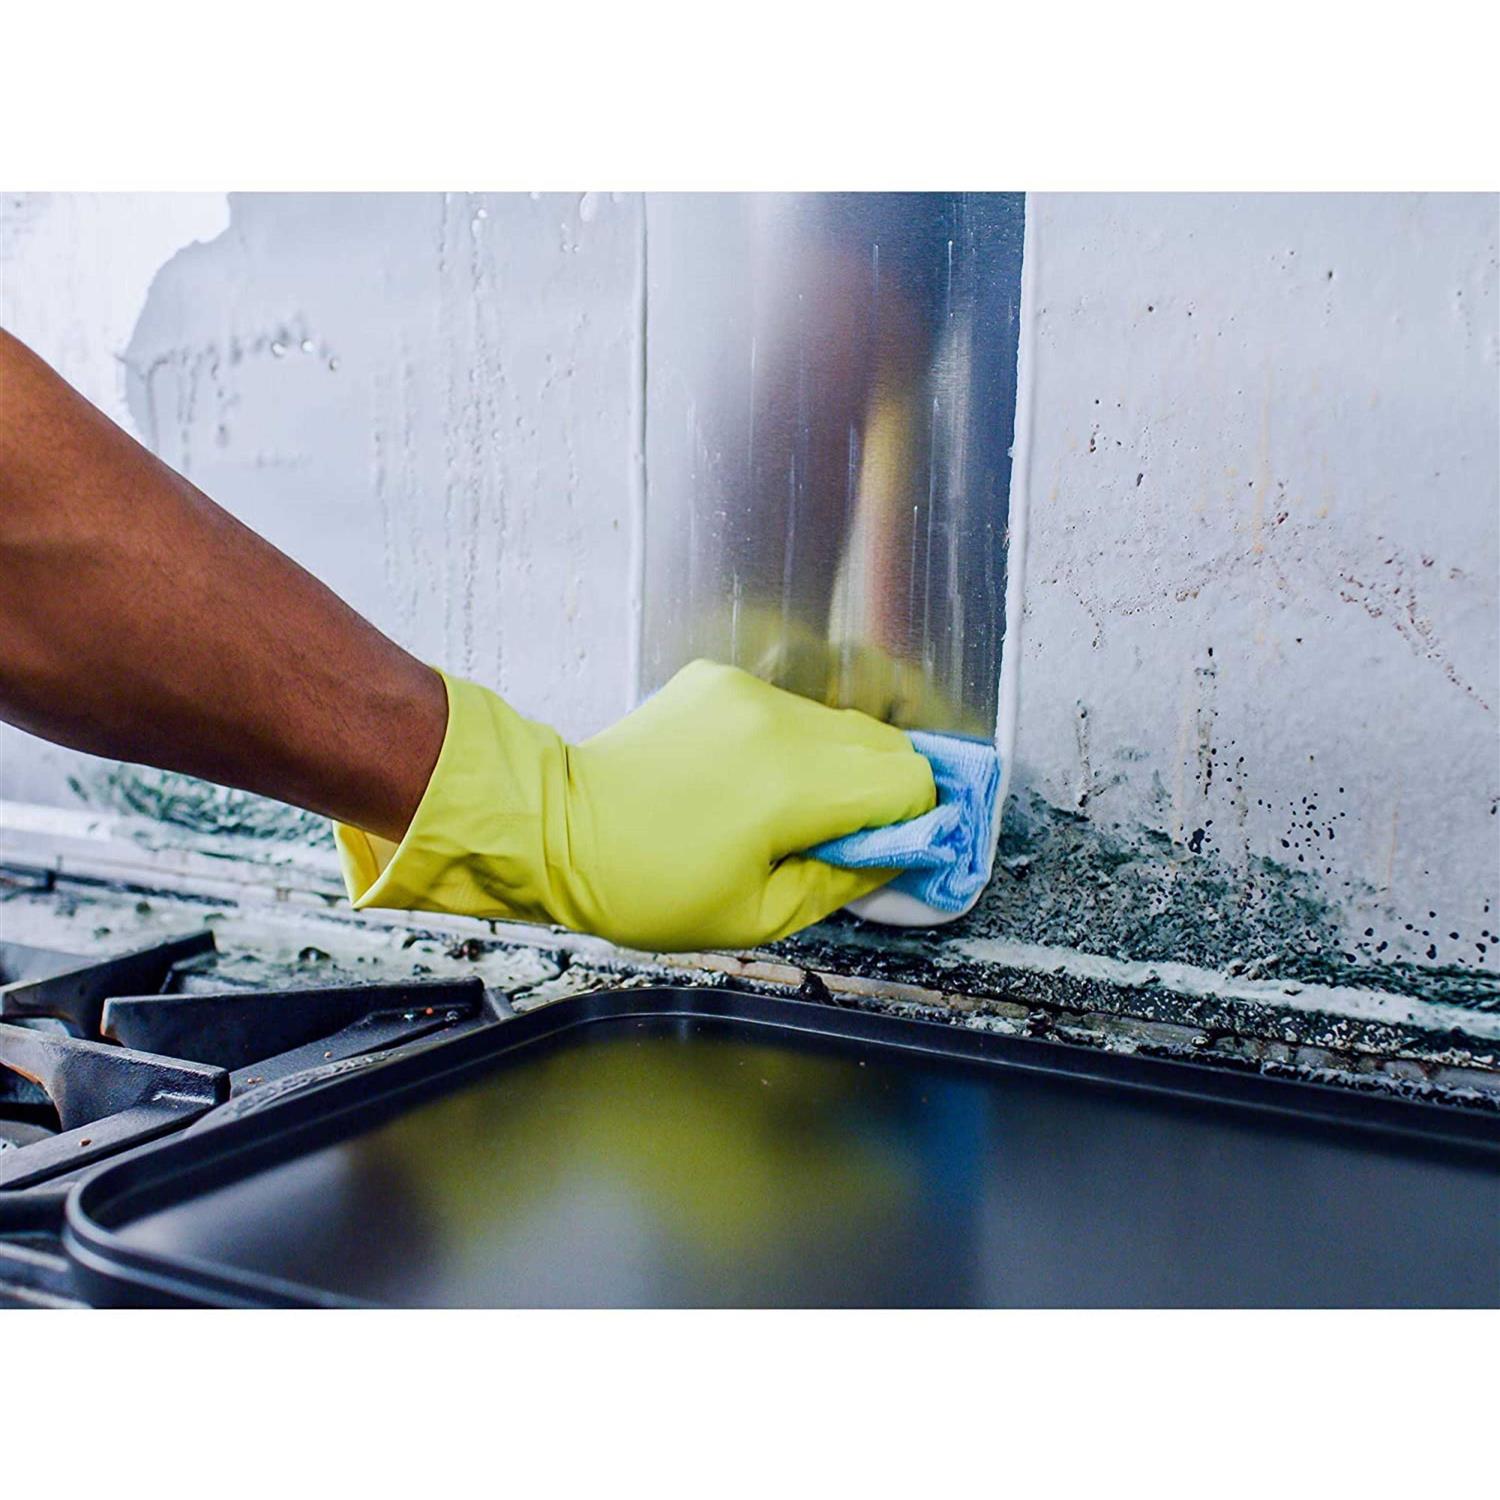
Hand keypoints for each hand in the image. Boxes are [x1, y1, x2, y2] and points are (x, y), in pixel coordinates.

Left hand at [334, 659, 935, 951]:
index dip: (918, 820)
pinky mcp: (719, 678)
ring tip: (785, 810)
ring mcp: (747, 691)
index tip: (898, 848)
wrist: (555, 827)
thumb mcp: (757, 916)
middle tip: (851, 836)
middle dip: (884, 791)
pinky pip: (788, 707)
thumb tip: (902, 854)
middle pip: (887, 742)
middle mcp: (780, 721)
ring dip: (836, 765)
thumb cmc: (646, 885)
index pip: (912, 780)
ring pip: (839, 722)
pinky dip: (788, 741)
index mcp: (794, 786)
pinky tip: (744, 776)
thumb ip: (845, 879)